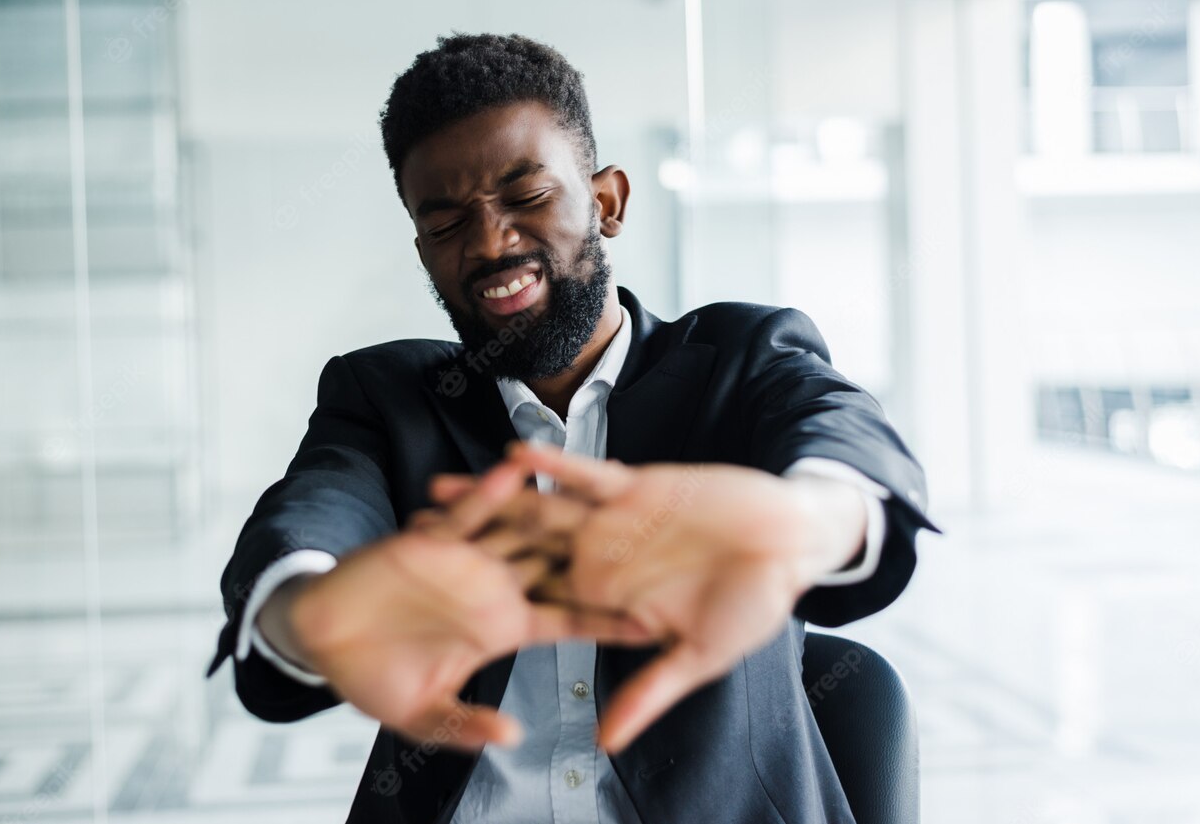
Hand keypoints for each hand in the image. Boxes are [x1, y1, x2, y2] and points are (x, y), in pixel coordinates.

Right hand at [287, 461, 658, 751]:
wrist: (322, 640)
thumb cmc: (374, 677)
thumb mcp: (424, 715)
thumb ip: (466, 725)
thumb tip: (511, 735)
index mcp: (503, 626)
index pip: (568, 621)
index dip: (610, 622)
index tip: (657, 624)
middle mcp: (495, 588)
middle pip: (560, 566)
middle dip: (603, 554)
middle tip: (654, 542)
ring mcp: (469, 560)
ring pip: (522, 529)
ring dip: (555, 509)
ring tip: (599, 492)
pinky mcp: (435, 539)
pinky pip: (469, 513)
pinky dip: (490, 492)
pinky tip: (516, 470)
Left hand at [433, 442, 866, 752]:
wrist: (791, 543)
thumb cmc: (753, 605)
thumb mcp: (700, 657)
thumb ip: (649, 692)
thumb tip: (605, 742)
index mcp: (606, 599)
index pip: (534, 603)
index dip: (483, 607)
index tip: (430, 611)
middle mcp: (599, 557)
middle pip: (517, 551)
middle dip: (466, 545)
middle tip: (408, 540)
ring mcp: (613, 520)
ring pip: (539, 508)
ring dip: (493, 499)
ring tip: (439, 490)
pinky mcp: (636, 486)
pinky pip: (586, 475)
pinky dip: (553, 466)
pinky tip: (512, 456)